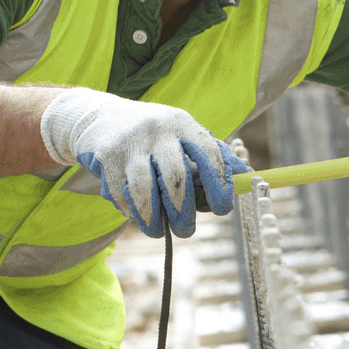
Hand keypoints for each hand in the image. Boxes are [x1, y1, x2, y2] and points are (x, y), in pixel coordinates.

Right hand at [41, 87, 248, 237]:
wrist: (100, 117)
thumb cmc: (155, 135)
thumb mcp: (183, 134)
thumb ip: (214, 154)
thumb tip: (248, 175)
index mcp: (184, 124)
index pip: (208, 154)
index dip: (219, 185)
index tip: (223, 209)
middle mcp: (158, 130)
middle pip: (176, 178)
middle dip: (183, 211)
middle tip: (186, 231)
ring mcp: (130, 143)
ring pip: (145, 190)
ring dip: (153, 218)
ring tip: (158, 231)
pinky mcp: (107, 157)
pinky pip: (121, 193)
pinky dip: (130, 210)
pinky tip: (136, 215)